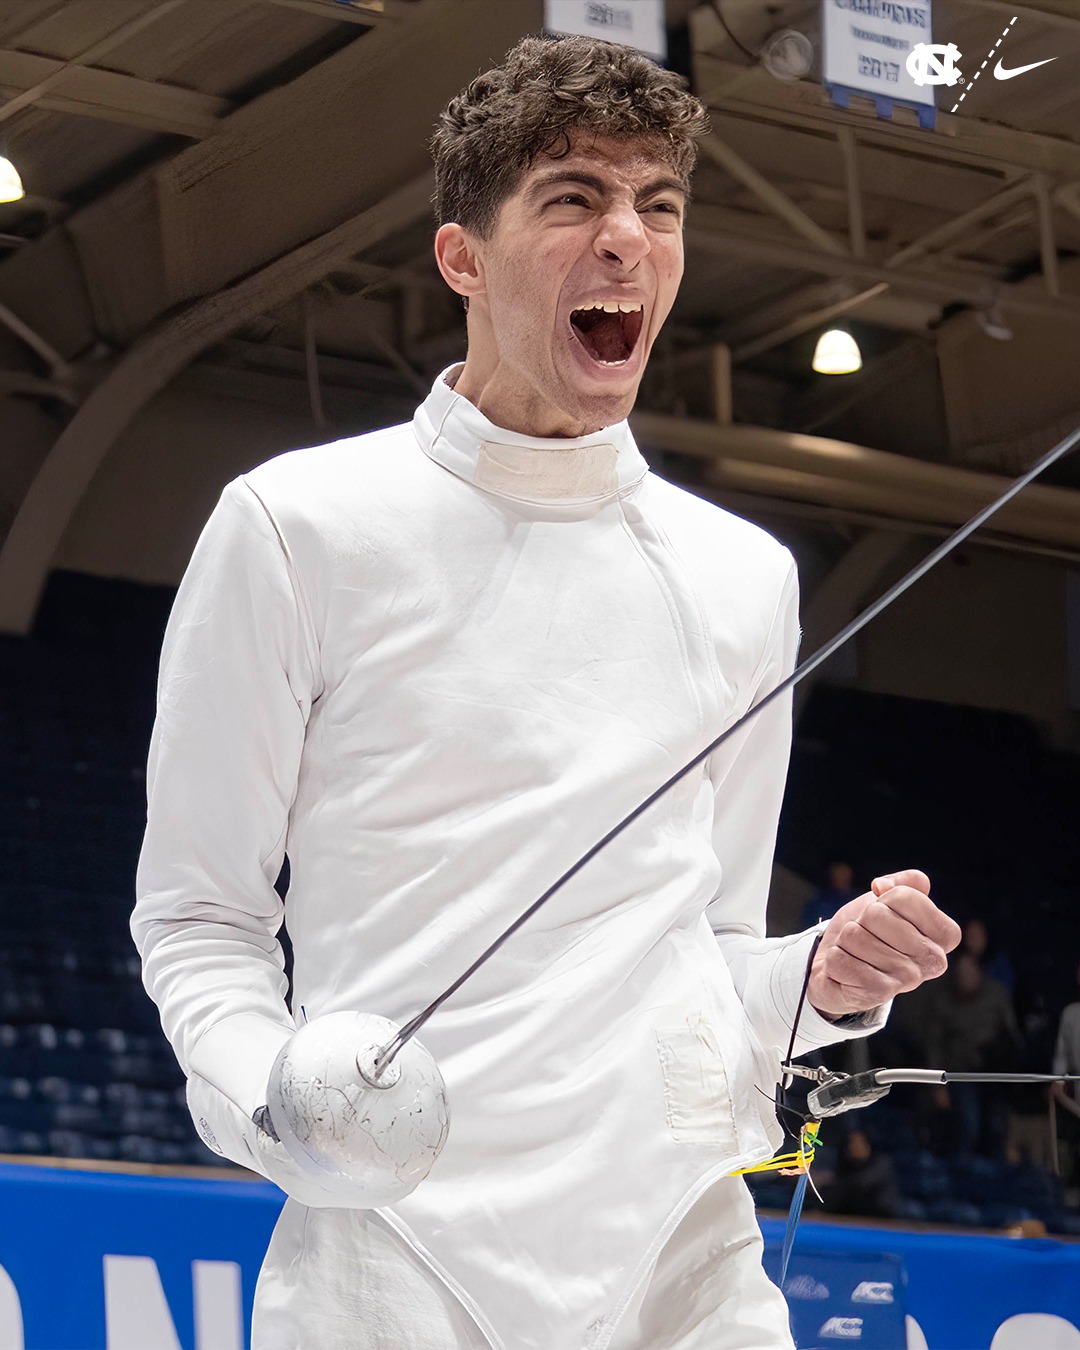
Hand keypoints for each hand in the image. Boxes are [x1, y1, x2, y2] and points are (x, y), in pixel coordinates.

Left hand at [808, 868, 960, 1018]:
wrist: (843, 968)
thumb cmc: (871, 932)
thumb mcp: (890, 900)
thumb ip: (903, 883)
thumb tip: (884, 885)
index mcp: (944, 935)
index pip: (905, 896)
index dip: (885, 898)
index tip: (886, 913)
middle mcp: (934, 960)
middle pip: (877, 914)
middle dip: (861, 921)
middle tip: (867, 935)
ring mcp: (907, 979)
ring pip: (855, 936)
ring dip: (846, 940)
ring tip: (857, 953)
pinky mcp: (879, 994)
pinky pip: (841, 959)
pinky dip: (836, 959)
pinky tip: (847, 970)